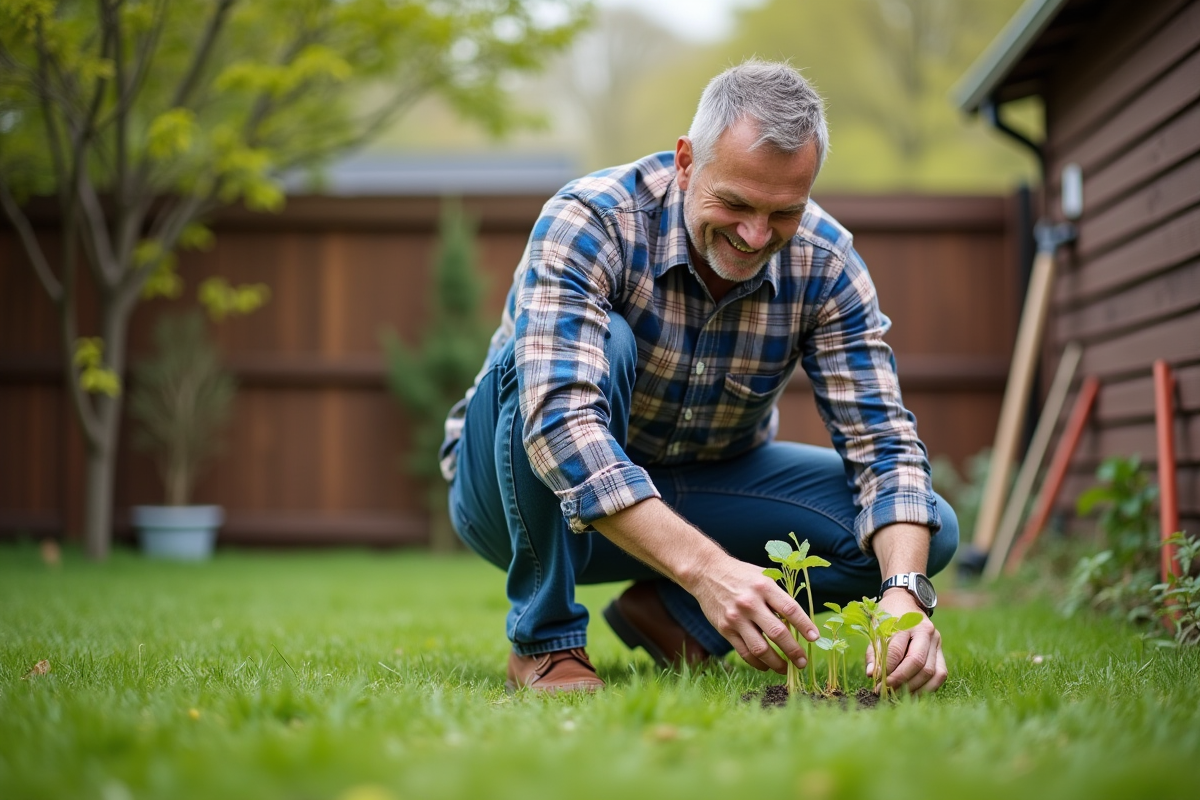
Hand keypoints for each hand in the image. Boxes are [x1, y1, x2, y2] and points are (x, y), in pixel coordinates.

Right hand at [686, 554, 819, 673]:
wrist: (707, 573)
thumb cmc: (742, 575)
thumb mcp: (762, 577)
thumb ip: (779, 597)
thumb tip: (799, 623)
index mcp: (764, 587)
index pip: (790, 609)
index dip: (805, 625)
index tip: (815, 638)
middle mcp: (750, 603)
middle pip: (777, 633)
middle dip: (793, 651)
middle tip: (802, 662)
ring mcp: (736, 618)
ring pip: (760, 648)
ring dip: (776, 662)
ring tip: (786, 669)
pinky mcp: (725, 629)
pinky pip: (744, 652)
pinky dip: (757, 663)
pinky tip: (766, 665)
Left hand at [865, 589, 946, 693]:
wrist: (905, 601)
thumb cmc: (888, 617)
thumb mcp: (877, 628)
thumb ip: (874, 652)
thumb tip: (871, 675)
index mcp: (906, 623)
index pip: (897, 651)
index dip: (887, 670)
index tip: (876, 682)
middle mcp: (925, 631)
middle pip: (917, 662)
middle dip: (900, 680)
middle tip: (886, 691)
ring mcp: (936, 641)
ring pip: (931, 671)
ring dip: (914, 687)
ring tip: (898, 694)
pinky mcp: (942, 651)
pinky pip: (940, 674)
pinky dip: (928, 687)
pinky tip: (913, 693)